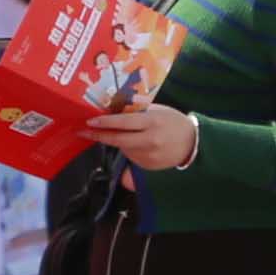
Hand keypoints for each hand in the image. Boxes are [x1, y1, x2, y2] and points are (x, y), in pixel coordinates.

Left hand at [84, 99, 199, 171]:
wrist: (192, 143)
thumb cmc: (172, 121)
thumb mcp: (157, 110)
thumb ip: (137, 110)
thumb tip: (112, 107)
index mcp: (152, 122)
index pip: (123, 123)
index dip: (105, 123)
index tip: (89, 121)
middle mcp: (149, 141)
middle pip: (118, 140)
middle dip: (99, 136)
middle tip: (84, 132)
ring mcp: (149, 156)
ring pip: (123, 149)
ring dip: (117, 141)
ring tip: (122, 132)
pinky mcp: (148, 166)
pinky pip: (131, 157)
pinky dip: (128, 149)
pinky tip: (137, 143)